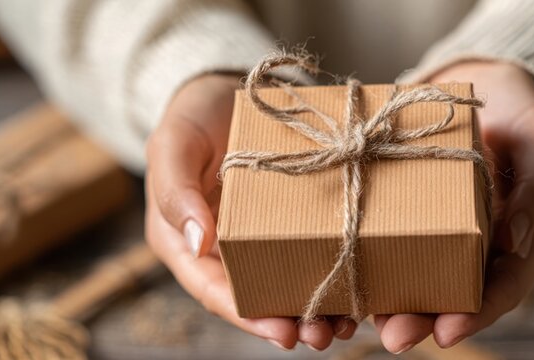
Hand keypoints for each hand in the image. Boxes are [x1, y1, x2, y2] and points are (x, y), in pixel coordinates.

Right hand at [144, 74, 356, 350]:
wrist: (223, 90)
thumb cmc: (191, 117)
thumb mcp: (173, 145)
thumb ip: (177, 191)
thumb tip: (200, 244)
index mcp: (187, 242)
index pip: (215, 291)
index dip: (247, 316)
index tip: (282, 333)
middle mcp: (224, 249)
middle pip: (256, 296)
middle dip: (290, 321)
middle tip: (325, 336)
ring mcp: (259, 235)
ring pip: (286, 280)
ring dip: (316, 305)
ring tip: (348, 322)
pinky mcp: (290, 218)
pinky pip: (310, 248)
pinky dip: (333, 267)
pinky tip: (359, 280)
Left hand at [373, 62, 533, 352]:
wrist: (491, 89)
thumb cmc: (524, 119)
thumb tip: (514, 240)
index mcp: (523, 239)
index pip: (505, 287)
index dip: (479, 314)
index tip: (448, 333)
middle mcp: (485, 246)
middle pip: (458, 295)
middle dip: (425, 319)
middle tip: (395, 338)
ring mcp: (451, 233)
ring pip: (424, 277)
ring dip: (394, 303)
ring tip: (363, 321)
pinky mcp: (419, 214)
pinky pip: (398, 242)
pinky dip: (375, 262)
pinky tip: (348, 277)